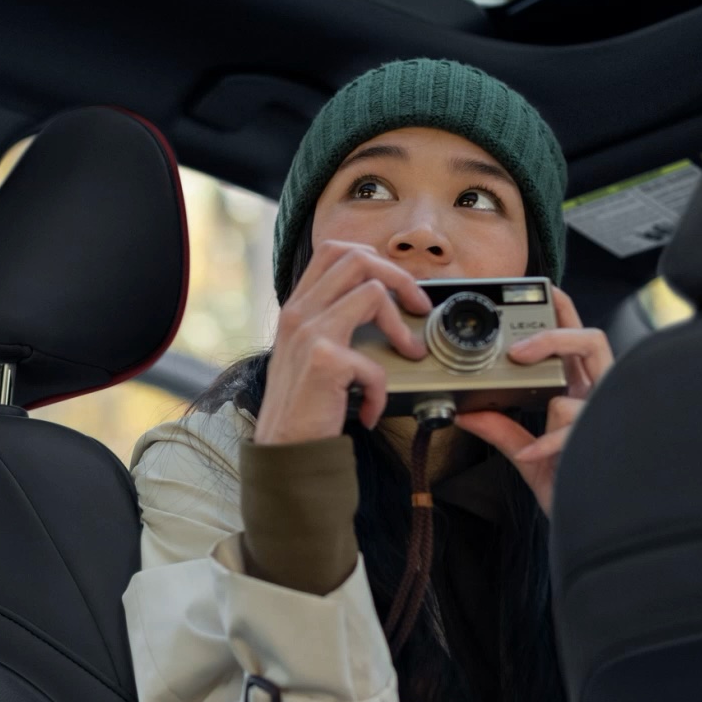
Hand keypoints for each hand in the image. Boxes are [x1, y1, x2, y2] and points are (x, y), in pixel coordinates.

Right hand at [254, 241, 431, 445]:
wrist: (283, 450)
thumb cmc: (301, 408)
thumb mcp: (307, 354)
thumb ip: (330, 325)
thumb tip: (377, 305)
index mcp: (296, 308)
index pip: (333, 252)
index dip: (373, 259)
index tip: (395, 286)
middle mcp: (298, 313)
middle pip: (357, 259)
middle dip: (400, 278)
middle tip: (418, 308)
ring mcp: (309, 333)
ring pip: (372, 293)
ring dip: (401, 326)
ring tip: (409, 353)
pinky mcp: (325, 359)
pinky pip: (375, 360)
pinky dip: (382, 389)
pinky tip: (372, 410)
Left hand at [456, 286, 613, 513]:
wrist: (590, 527)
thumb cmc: (568, 486)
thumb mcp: (527, 454)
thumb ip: (501, 430)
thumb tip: (467, 412)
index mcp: (584, 394)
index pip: (579, 342)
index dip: (566, 313)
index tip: (548, 291)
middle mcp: (600, 400)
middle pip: (593, 343)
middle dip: (556, 336)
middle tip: (519, 350)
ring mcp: (607, 420)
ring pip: (581, 391)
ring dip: (554, 412)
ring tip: (536, 435)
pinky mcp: (606, 444)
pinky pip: (573, 432)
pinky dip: (546, 444)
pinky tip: (533, 454)